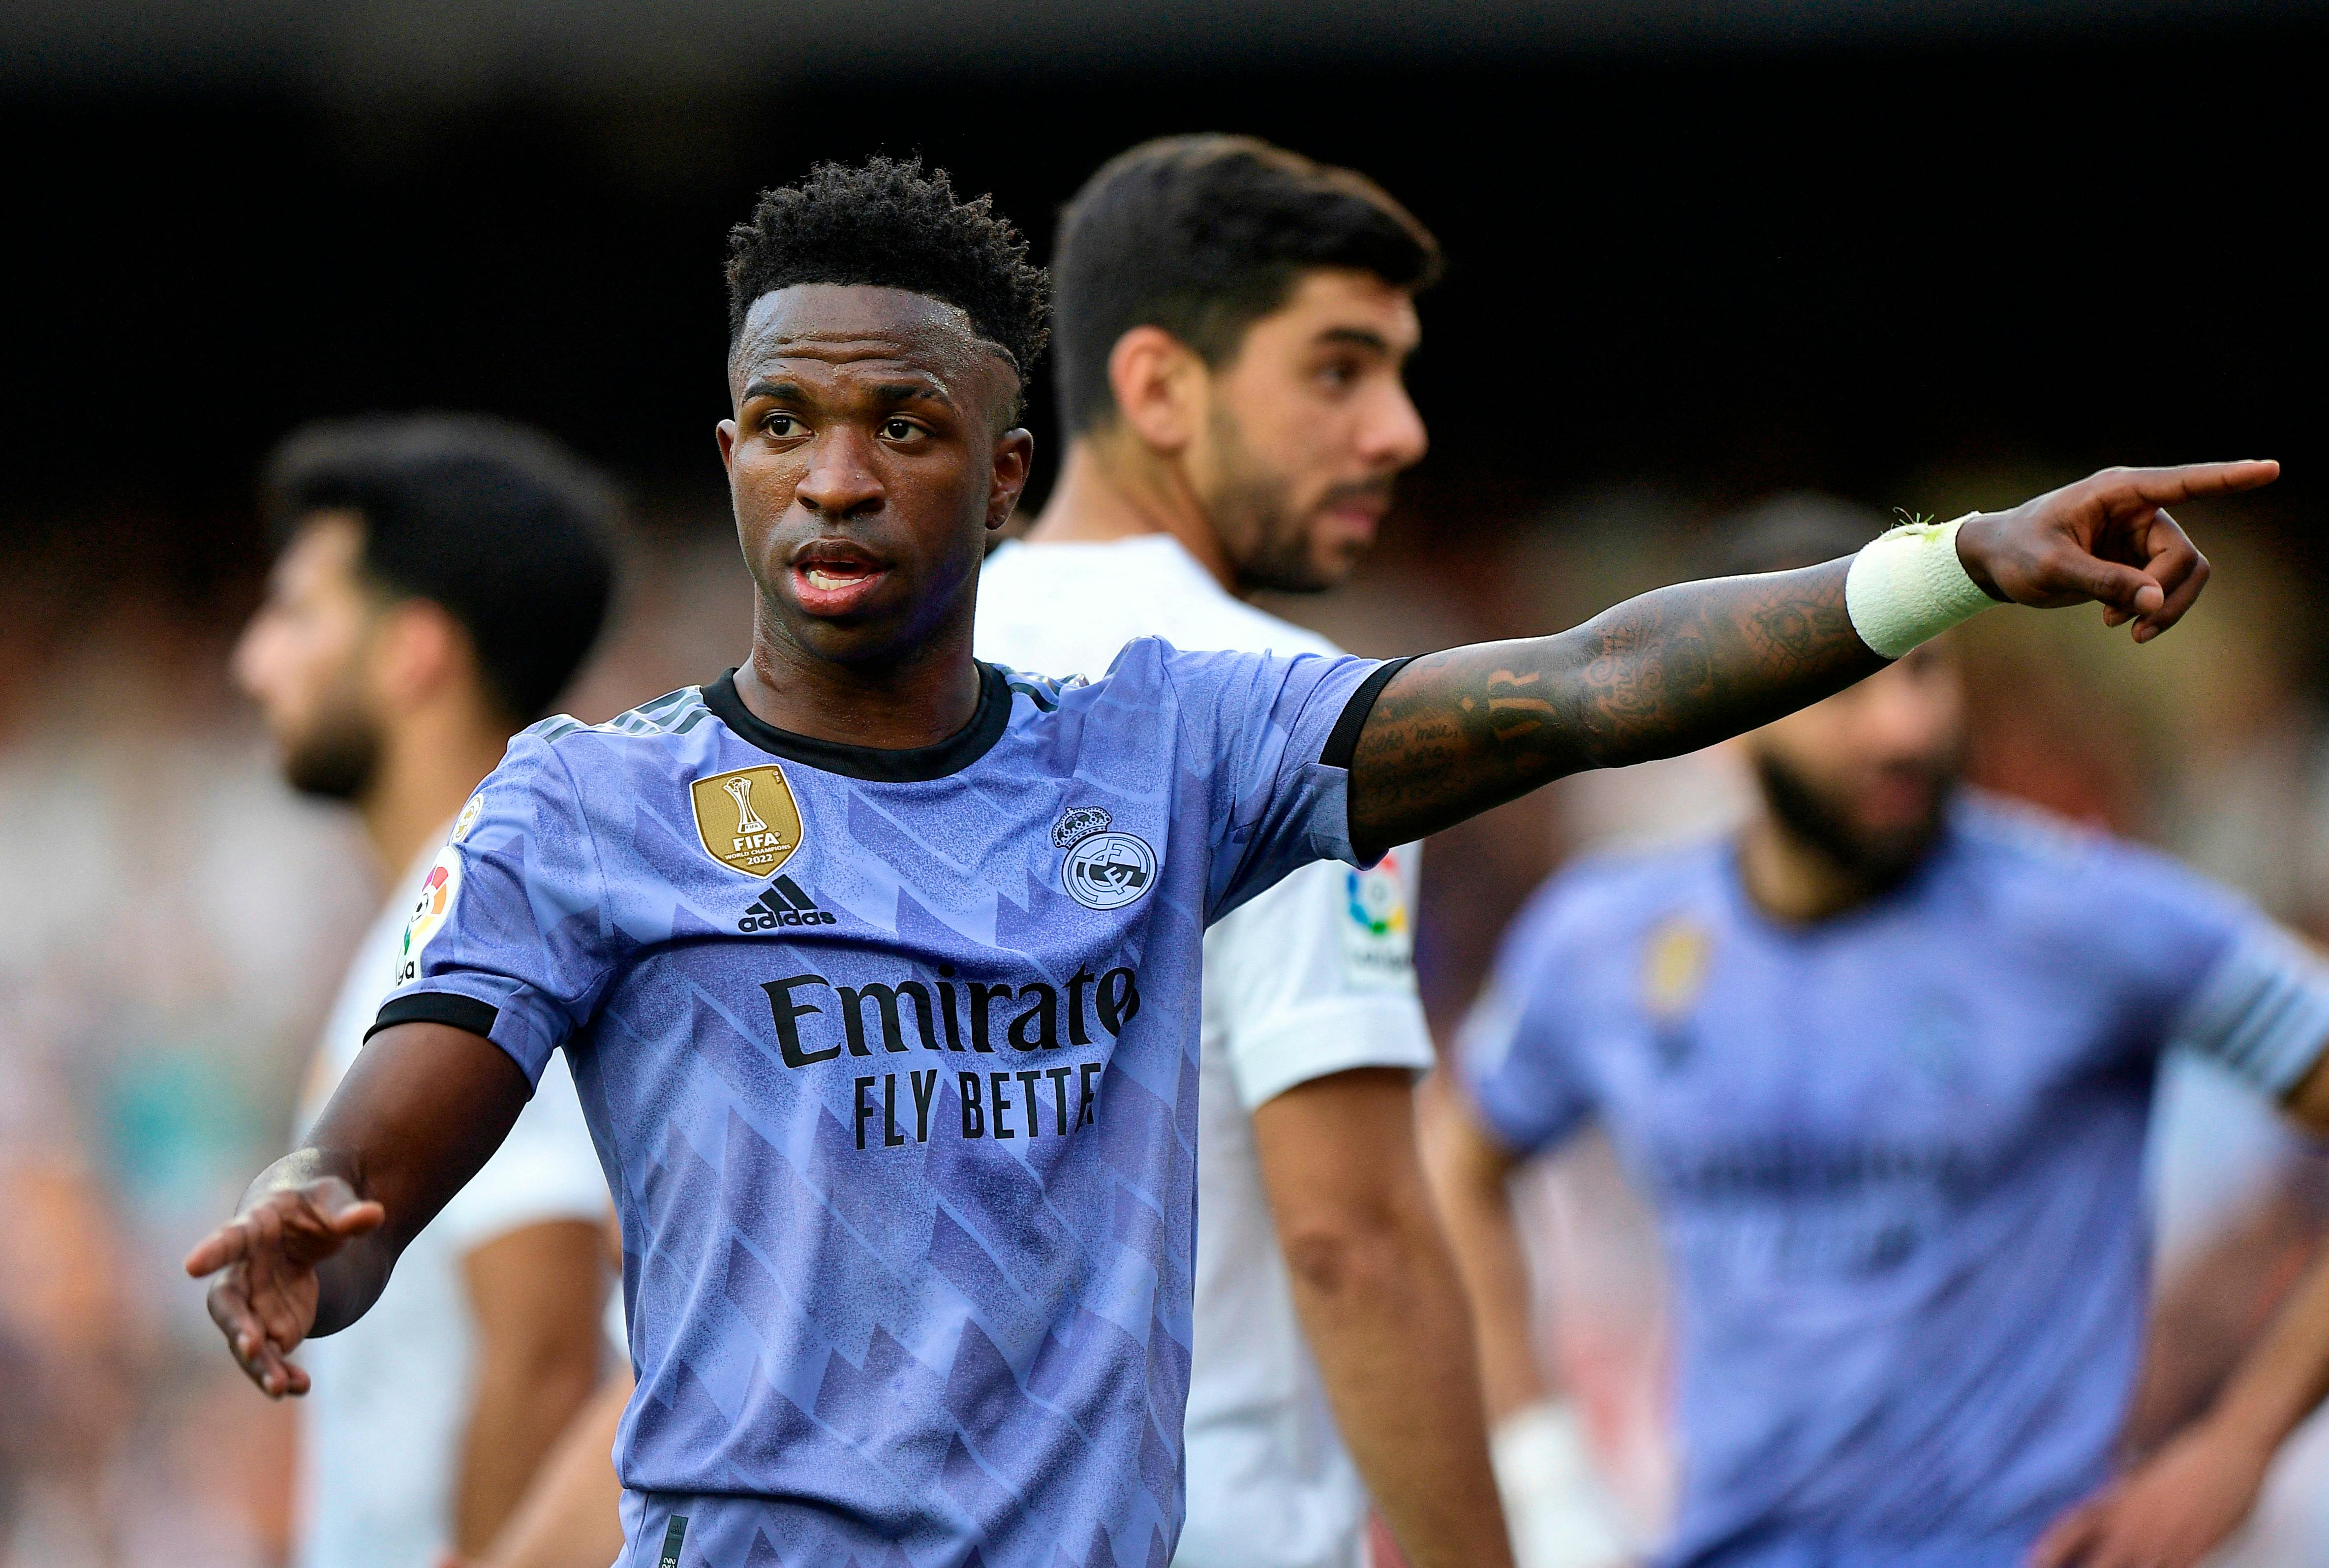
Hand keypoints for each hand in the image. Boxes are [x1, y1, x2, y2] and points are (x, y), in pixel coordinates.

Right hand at [183, 1176, 384, 1397]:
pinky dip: (281, 1372)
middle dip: (237, 1326)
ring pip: (246, 1339)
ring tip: (280, 1386)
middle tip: (251, 1346)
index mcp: (253, 1229)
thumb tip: (374, 1214)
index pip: (229, 1239)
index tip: (191, 1265)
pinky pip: (271, 1355)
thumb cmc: (315, 1206)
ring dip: (259, 1364)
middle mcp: (243, 1272)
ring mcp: (254, 1305)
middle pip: (229, 1303)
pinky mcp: (272, 1327)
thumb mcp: (334, 1200)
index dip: (211, 1252)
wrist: (311, 1226)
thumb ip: (347, 1212)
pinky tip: (299, 1386)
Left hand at [1954, 460, 2277, 642]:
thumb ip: (2103, 581)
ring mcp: (2141, 535)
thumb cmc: (2015, 552)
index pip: (2184, 482)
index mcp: (2118, 492)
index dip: (2229, 478)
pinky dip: (2152, 610)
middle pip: (2184, 554)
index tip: (2272, 469)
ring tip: (2120, 627)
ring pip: (2185, 573)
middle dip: (2165, 593)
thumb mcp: (2052, 568)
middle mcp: (2138, 508)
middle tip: (2126, 625)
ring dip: (2163, 606)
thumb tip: (2155, 601)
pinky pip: (2168, 587)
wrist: (1993, 563)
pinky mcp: (2138, 559)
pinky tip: (2118, 622)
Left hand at [2027, 1419, 2273, 1567]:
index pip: (2072, 1528)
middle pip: (2097, 1562)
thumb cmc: (2187, 1458)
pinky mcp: (2192, 1550)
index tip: (2029, 1560)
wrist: (2228, 1451)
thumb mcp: (2142, 1475)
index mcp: (2117, 1500)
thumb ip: (2120, 1496)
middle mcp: (2134, 1523)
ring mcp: (2163, 1540)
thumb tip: (2103, 1506)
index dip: (2048, 1548)